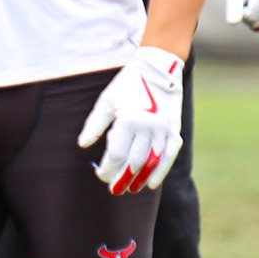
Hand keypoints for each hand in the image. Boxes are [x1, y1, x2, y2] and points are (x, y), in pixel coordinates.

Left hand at [78, 46, 185, 194]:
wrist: (159, 67)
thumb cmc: (128, 84)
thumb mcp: (107, 101)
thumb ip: (94, 124)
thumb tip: (83, 145)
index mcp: (128, 119)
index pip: (117, 155)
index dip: (108, 169)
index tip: (101, 175)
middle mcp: (148, 126)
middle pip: (134, 162)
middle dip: (122, 178)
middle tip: (114, 189)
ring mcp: (164, 129)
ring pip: (152, 162)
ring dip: (141, 179)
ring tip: (131, 189)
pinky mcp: (175, 129)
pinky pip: (170, 155)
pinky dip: (161, 171)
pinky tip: (152, 183)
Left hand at [223, 0, 258, 30]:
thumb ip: (233, 7)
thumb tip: (232, 23)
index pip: (250, 18)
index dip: (240, 11)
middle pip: (254, 23)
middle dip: (245, 15)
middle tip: (244, 0)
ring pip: (258, 26)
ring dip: (249, 17)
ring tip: (249, 3)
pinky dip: (254, 19)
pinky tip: (254, 7)